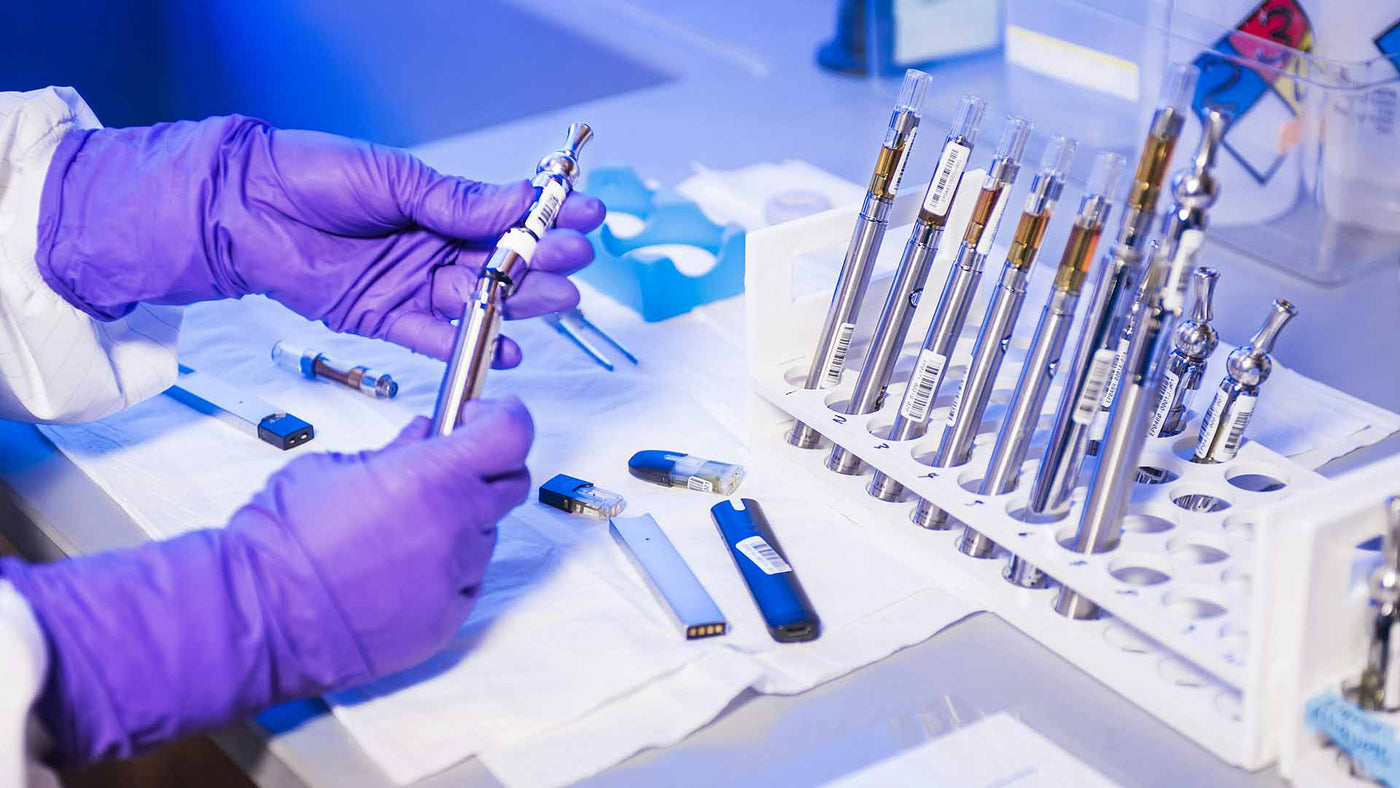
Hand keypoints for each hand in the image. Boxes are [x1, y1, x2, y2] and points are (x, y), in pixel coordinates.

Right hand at [1, 399, 530, 763]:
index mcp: (430, 477)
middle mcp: (455, 525)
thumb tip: (426, 434)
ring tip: (401, 529)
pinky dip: (445, 568)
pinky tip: (398, 568)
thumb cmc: (283, 538)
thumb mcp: (333, 467)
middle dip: (486, 468)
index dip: (505, 417)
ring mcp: (455, 575)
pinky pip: (466, 580)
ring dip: (460, 521)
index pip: (512, 433)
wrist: (259, 614)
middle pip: (512, 483)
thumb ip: (395, 450)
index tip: (485, 415)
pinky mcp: (448, 618)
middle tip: (446, 467)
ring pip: (485, 534)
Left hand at [36, 117, 605, 366]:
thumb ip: (456, 201)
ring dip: (519, 304)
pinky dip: (470, 345)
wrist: (245, 209)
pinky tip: (508, 349)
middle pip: (500, 264)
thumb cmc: (313, 177)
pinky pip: (436, 337)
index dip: (546, 218)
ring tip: (559, 303)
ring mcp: (411, 285)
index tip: (586, 215)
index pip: (505, 216)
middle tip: (577, 264)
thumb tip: (517, 203)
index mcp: (437, 206)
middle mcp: (430, 247)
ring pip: (477, 301)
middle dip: (542, 264)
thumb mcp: (394, 178)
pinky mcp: (385, 319)